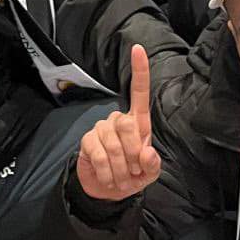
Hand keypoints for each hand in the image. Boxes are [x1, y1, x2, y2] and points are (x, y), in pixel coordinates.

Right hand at [76, 45, 160, 200]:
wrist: (107, 191)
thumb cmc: (132, 175)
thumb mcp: (148, 173)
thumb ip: (152, 164)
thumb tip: (147, 153)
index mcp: (138, 121)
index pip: (139, 91)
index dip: (139, 70)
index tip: (138, 48)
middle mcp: (118, 119)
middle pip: (127, 125)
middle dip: (133, 156)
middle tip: (133, 172)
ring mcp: (101, 128)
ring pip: (114, 146)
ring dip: (121, 171)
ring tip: (121, 179)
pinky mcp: (87, 140)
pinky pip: (99, 156)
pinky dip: (107, 174)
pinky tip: (108, 178)